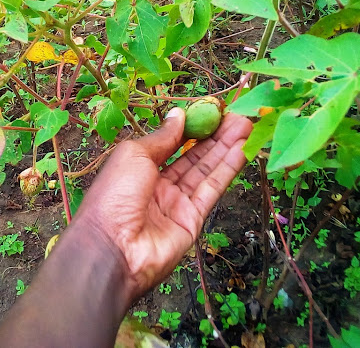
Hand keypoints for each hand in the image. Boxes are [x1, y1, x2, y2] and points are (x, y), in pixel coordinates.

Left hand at [71, 108, 252, 302]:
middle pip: (194, 156)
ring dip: (227, 148)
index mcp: (139, 167)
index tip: (214, 111)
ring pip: (207, 170)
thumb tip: (179, 114)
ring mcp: (177, 203)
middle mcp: (160, 184)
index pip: (172, 143)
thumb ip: (162, 137)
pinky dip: (227, 169)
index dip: (193, 127)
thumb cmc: (114, 194)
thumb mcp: (134, 155)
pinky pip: (212, 189)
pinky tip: (242, 149)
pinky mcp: (193, 220)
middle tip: (239, 116)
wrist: (112, 248)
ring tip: (246, 125)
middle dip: (216, 135)